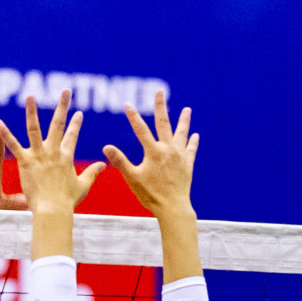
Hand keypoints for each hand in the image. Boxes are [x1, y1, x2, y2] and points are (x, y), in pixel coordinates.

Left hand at [0, 91, 104, 213]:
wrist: (53, 209)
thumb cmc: (67, 201)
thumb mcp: (83, 185)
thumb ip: (93, 172)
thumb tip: (104, 164)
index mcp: (67, 157)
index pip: (72, 136)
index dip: (76, 124)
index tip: (78, 113)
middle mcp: (54, 152)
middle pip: (58, 124)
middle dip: (63, 106)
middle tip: (66, 91)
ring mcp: (39, 155)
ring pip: (34, 128)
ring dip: (32, 112)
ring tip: (31, 96)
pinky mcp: (25, 161)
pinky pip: (13, 145)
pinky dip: (5, 134)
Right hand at [104, 89, 197, 217]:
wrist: (173, 207)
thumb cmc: (150, 195)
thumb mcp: (132, 178)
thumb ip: (120, 161)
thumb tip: (106, 147)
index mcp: (153, 152)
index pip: (141, 130)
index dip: (133, 116)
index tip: (128, 104)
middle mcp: (168, 149)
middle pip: (164, 124)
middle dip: (160, 107)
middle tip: (159, 93)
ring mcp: (179, 156)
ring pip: (181, 133)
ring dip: (184, 121)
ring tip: (187, 110)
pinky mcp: (187, 164)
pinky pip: (191, 149)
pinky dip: (193, 141)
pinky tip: (195, 135)